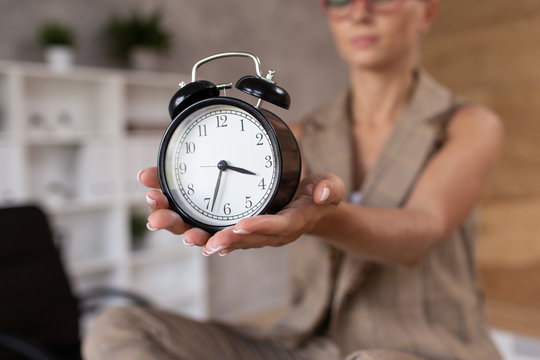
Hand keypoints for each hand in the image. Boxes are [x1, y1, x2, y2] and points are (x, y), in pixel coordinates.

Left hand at [139, 167, 343, 255]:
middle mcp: (259, 233)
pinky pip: (200, 221)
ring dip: (181, 226)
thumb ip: (331, 189)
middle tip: (185, 235)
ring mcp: (240, 229)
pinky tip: (159, 203)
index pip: (272, 229)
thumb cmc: (314, 198)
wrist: (303, 207)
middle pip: (230, 239)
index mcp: (286, 225)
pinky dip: (178, 213)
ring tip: (157, 218)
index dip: (257, 229)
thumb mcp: (330, 189)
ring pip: (207, 232)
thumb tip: (325, 193)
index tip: (237, 227)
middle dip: (204, 237)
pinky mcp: (226, 222)